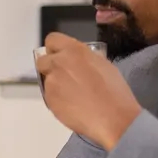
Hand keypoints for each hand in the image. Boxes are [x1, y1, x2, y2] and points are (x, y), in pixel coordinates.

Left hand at [36, 32, 141, 149]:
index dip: (55, 49)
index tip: (59, 56)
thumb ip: (83, 58)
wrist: (112, 118)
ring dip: (56, 84)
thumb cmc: (114, 91)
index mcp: (74, 50)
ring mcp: (52, 82)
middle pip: (42, 61)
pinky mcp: (49, 100)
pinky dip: (58, 99)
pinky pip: (50, 96)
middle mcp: (58, 63)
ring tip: (74, 95)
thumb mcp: (102, 64)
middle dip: (50, 67)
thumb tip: (76, 59)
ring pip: (47, 80)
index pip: (52, 39)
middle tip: (64, 77)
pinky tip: (73, 105)